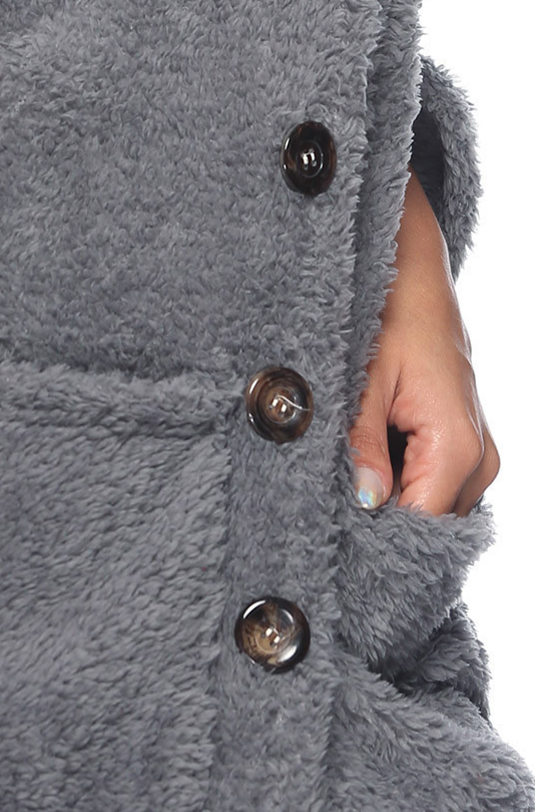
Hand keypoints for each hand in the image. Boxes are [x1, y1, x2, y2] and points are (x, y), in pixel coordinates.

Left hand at [348, 164, 498, 516]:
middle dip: (382, 516)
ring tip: (350, 467)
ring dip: (390, 495)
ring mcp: (477, 453)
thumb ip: (360, 447)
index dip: (377, 532)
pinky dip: (399, 478)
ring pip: (431, 504)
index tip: (334, 528)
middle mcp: (479, 459)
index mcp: (457, 447)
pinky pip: (433, 482)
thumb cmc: (390, 321)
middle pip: (428, 520)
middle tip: (331, 498)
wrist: (414, 278)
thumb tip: (365, 501)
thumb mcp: (362, 384)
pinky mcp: (465, 444)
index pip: (421, 522)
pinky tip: (368, 456)